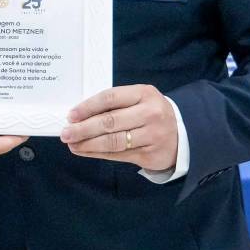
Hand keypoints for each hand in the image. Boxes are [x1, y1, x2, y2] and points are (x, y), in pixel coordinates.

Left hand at [60, 84, 177, 171]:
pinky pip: (118, 155)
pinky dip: (98, 154)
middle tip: (66, 133)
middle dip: (83, 129)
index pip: (110, 98)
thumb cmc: (151, 112)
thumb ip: (116, 104)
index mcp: (145, 94)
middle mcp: (150, 114)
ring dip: (88, 144)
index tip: (71, 115)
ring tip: (72, 144)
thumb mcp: (139, 99)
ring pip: (113, 141)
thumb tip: (80, 114)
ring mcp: (152, 136)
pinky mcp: (150, 155)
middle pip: (110, 122)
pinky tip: (85, 151)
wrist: (183, 134)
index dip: (88, 107)